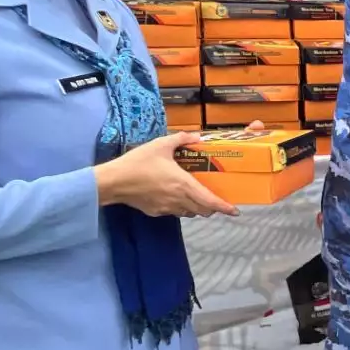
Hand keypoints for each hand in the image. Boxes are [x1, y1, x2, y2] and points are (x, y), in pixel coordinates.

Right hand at [95, 134, 238, 217]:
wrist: (114, 181)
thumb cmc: (139, 163)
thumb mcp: (161, 145)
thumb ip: (181, 139)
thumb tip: (197, 136)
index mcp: (184, 185)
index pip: (210, 201)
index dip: (225, 207)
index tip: (235, 211)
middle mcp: (179, 200)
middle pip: (203, 211)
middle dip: (212, 207)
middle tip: (214, 198)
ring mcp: (167, 208)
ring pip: (189, 213)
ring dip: (196, 208)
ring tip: (195, 196)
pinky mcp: (156, 212)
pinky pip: (175, 212)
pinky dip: (180, 207)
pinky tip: (174, 196)